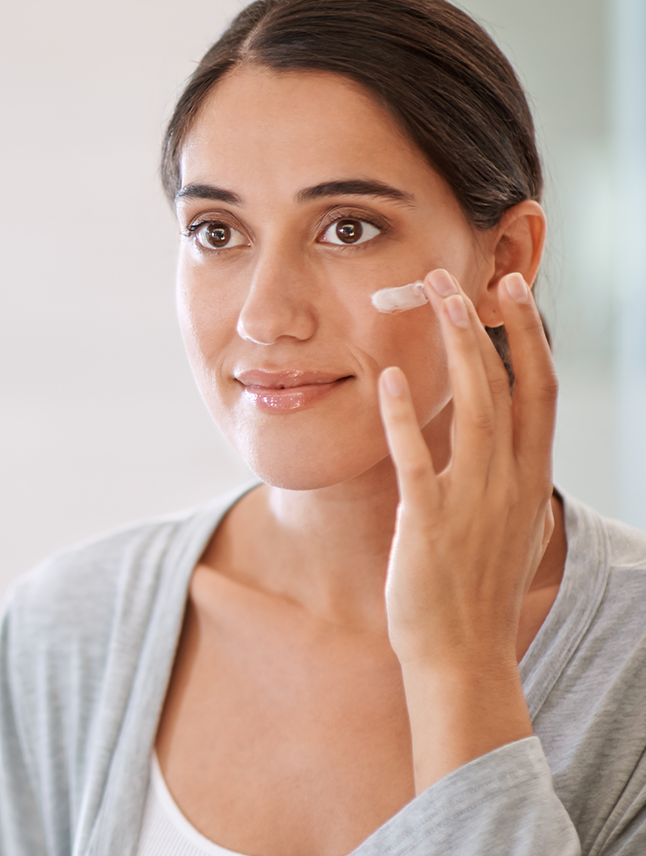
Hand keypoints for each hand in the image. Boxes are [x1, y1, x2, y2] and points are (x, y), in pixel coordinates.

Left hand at [375, 267, 557, 793]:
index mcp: (528, 479)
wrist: (462, 656)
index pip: (540, 391)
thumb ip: (499, 476)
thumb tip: (495, 438)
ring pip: (474, 409)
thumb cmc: (472, 588)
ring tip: (433, 301)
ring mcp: (473, 501)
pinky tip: (390, 378)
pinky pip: (418, 459)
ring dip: (454, 349)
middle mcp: (510, 482)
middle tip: (463, 275)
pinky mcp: (430, 523)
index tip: (514, 290)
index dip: (530, 336)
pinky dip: (405, 416)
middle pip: (510, 385)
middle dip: (490, 325)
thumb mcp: (500, 523)